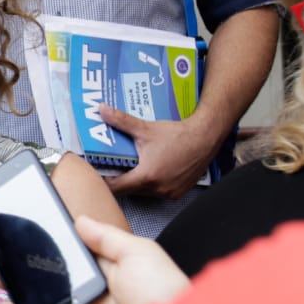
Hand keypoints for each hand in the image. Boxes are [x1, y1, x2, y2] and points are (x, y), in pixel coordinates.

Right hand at [0, 216, 187, 303]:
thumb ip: (107, 237)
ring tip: (4, 303)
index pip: (62, 269)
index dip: (37, 261)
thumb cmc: (167, 295)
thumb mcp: (139, 253)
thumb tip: (80, 220)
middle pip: (43, 295)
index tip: (16, 249)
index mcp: (103, 282)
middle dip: (16, 285)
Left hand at [99, 105, 222, 198]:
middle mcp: (158, 189)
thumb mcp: (145, 128)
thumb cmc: (178, 135)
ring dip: (134, 182)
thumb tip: (102, 110)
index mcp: (147, 177)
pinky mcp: (178, 192)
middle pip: (128, 191)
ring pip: (143, 192)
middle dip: (118, 180)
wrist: (205, 137)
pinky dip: (150, 184)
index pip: (116, 188)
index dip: (104, 181)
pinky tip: (147, 170)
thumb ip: (121, 121)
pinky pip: (157, 192)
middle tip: (110, 167)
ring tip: (127, 167)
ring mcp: (170, 193)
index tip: (97, 173)